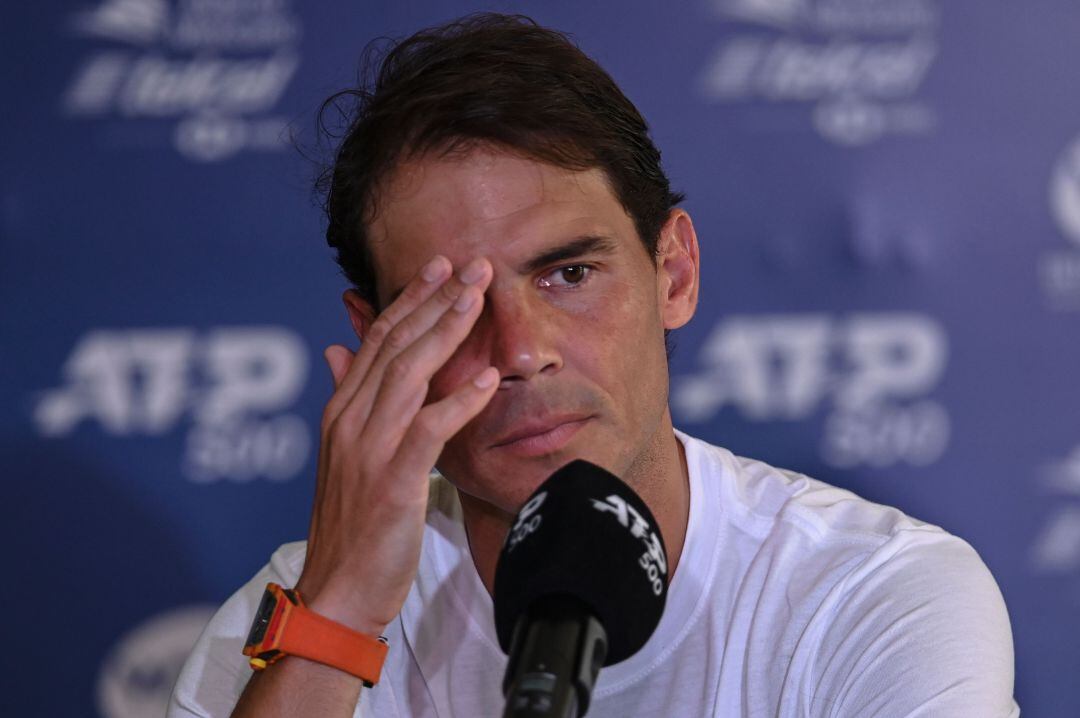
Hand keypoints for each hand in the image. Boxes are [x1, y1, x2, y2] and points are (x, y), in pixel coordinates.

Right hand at [294, 255, 497, 634]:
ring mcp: (368, 449)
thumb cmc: (352, 523)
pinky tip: (488, 379)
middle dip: (435, 299)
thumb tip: (336, 349)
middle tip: (474, 264)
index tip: (441, 266)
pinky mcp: (392, 482)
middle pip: (396, 345)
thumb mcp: (346, 453)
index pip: (378, 340)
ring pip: (408, 374)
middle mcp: (351, 420)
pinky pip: (428, 431)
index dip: (410, 299)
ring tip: (479, 298)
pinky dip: (458, 402)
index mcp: (342, 410)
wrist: (338, 588)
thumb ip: (346, 396)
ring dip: (446, 332)